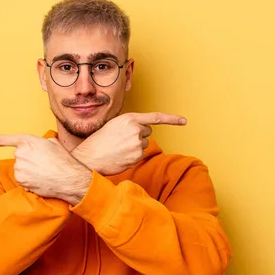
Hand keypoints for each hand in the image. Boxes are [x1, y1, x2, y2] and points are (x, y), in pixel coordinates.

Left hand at [0, 134, 91, 204]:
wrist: (70, 177)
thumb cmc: (64, 161)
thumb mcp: (53, 144)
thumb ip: (39, 143)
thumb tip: (37, 146)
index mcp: (27, 141)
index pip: (2, 140)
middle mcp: (20, 153)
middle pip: (18, 158)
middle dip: (28, 162)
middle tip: (43, 165)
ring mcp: (20, 167)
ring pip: (20, 170)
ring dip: (29, 173)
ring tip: (44, 173)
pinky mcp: (22, 180)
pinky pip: (23, 181)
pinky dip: (30, 182)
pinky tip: (41, 181)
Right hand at [71, 112, 186, 175]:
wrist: (90, 157)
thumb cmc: (99, 141)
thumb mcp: (114, 125)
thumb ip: (130, 124)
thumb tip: (142, 130)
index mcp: (130, 118)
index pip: (156, 117)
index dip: (172, 119)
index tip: (184, 121)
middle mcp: (135, 129)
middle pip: (148, 132)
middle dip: (139, 135)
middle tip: (122, 140)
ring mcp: (137, 143)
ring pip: (144, 144)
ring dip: (135, 147)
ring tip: (119, 148)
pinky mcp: (137, 156)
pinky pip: (141, 155)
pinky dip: (133, 156)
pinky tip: (121, 156)